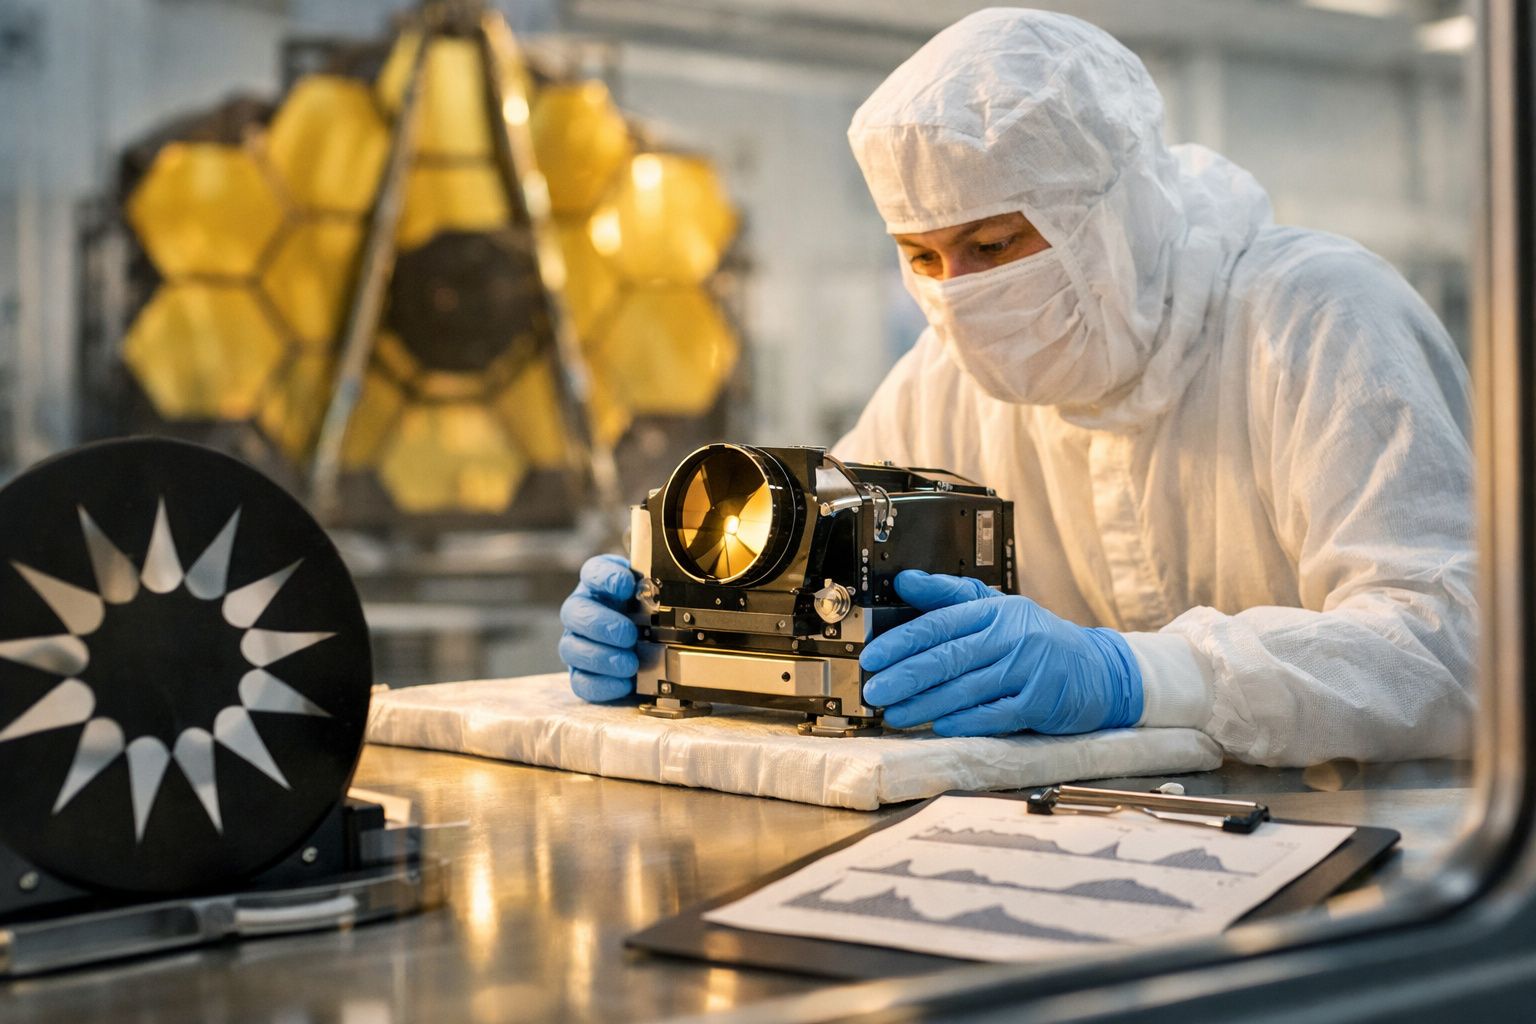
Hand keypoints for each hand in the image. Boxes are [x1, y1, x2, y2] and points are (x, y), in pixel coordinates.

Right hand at [559, 554, 638, 702]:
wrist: (646, 642)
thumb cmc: (645, 614)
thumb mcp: (651, 594)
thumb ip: (651, 589)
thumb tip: (658, 592)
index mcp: (598, 586)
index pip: (593, 573)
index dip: (606, 578)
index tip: (626, 586)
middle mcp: (582, 612)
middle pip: (574, 612)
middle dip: (602, 625)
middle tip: (628, 635)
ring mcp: (576, 643)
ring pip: (571, 648)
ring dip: (601, 657)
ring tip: (630, 663)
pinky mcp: (581, 672)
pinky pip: (580, 681)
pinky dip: (603, 684)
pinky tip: (625, 681)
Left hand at [860, 570, 1141, 735]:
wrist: (1100, 670)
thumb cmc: (1038, 640)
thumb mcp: (998, 608)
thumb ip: (950, 596)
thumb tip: (906, 580)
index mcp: (995, 610)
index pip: (940, 623)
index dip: (902, 641)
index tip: (872, 656)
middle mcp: (1011, 636)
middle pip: (949, 657)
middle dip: (905, 676)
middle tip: (874, 690)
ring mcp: (1028, 670)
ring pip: (966, 688)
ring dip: (925, 704)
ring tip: (893, 713)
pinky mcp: (1040, 702)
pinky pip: (996, 715)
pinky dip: (965, 721)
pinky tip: (938, 725)